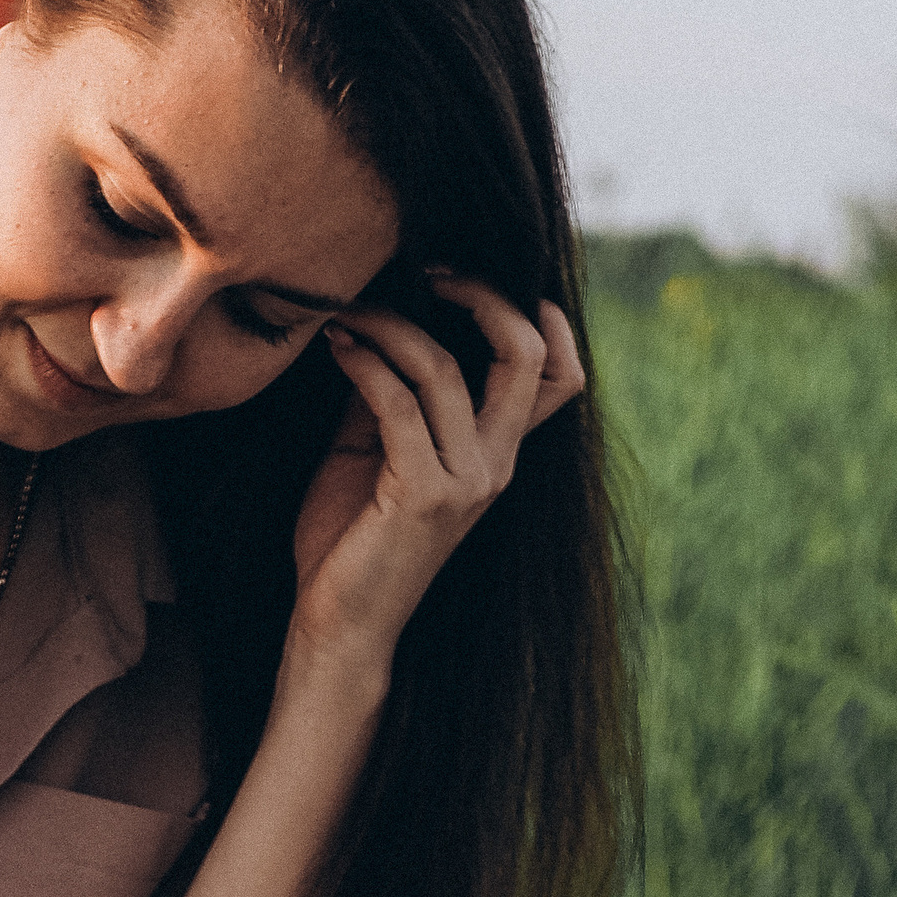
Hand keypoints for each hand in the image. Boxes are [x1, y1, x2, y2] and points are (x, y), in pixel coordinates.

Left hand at [287, 277, 583, 672]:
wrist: (338, 625)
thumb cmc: (350, 542)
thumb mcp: (375, 452)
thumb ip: (391, 394)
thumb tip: (381, 317)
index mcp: (496, 455)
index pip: (560, 375)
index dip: (545, 316)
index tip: (477, 277)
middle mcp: (496, 467)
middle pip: (530, 354)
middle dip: (481, 295)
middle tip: (425, 271)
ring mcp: (467, 483)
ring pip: (446, 368)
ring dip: (390, 326)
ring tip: (345, 316)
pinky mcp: (425, 496)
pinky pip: (399, 402)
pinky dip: (365, 363)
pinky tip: (336, 348)